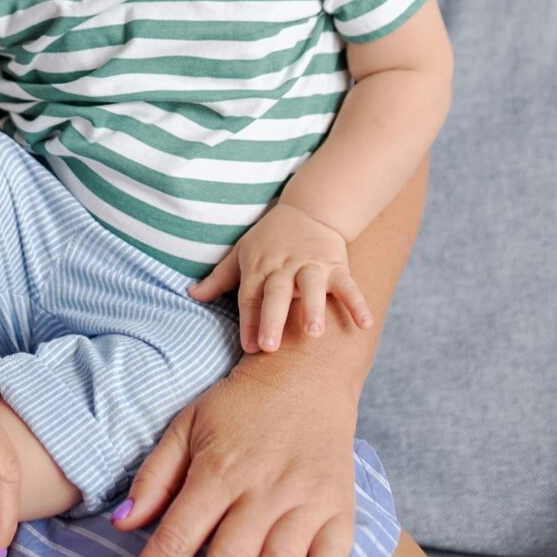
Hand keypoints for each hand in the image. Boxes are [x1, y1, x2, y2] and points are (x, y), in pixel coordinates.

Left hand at [114, 342, 360, 556]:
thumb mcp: (187, 424)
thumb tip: (121, 524)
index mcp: (218, 470)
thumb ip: (155, 475)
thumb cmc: (240, 406)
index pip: (177, 536)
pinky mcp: (340, 506)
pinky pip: (332, 556)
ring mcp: (306, 500)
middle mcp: (262, 489)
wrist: (308, 373)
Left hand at [188, 202, 372, 352]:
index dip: (249, 322)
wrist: (311, 208)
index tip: (248, 347)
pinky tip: (364, 324)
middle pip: (276, 293)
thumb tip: (192, 294)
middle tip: (269, 347)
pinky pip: (348, 285)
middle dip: (272, 319)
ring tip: (314, 333)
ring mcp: (312, 266)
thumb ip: (219, 278)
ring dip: (313, 308)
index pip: (250, 297)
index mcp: (259, 268)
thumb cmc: (270, 238)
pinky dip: (357, 303)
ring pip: (312, 286)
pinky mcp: (337, 265)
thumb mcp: (241, 253)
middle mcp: (284, 267)